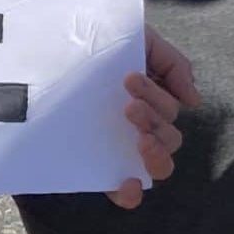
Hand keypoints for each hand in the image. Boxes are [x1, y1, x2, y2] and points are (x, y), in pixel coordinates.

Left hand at [107, 30, 198, 208]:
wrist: (40, 50)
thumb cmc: (94, 44)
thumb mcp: (136, 40)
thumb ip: (170, 62)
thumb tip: (193, 100)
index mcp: (149, 99)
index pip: (169, 110)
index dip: (157, 97)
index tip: (129, 78)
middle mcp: (140, 127)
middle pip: (170, 137)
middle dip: (154, 120)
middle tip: (128, 106)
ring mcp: (121, 148)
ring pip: (160, 165)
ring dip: (156, 153)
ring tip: (139, 138)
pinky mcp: (98, 167)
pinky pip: (125, 193)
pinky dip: (132, 193)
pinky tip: (129, 183)